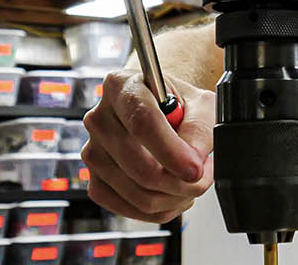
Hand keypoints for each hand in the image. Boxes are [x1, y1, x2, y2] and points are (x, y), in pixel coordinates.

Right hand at [81, 70, 216, 221]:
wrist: (159, 109)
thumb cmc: (176, 103)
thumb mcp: (200, 104)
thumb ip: (200, 130)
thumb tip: (194, 163)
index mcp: (122, 86)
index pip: (143, 123)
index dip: (172, 152)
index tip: (195, 170)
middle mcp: (100, 118)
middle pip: (140, 166)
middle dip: (182, 182)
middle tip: (203, 175)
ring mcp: (93, 151)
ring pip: (137, 193)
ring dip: (174, 197)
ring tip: (191, 182)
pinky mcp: (95, 180)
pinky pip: (128, 208)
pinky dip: (158, 209)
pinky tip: (172, 194)